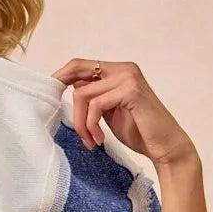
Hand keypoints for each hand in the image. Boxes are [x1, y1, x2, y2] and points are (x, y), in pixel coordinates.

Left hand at [51, 58, 198, 168]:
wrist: (164, 146)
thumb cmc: (139, 131)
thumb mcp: (109, 111)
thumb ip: (94, 97)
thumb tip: (70, 88)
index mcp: (118, 70)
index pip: (80, 65)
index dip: (59, 77)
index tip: (48, 99)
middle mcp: (124, 68)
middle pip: (77, 72)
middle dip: (64, 98)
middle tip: (65, 121)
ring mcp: (128, 77)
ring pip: (83, 94)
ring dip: (81, 122)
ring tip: (90, 140)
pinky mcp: (131, 91)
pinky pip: (95, 105)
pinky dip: (91, 125)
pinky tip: (99, 140)